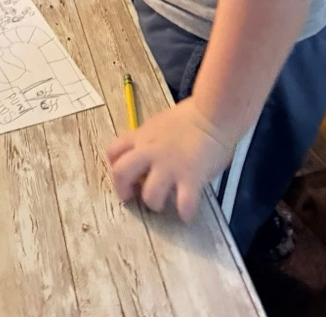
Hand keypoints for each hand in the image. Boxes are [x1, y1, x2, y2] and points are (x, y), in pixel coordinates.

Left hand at [106, 97, 234, 222]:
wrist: (213, 113)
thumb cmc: (190, 117)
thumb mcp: (159, 124)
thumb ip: (149, 142)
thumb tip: (146, 160)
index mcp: (141, 137)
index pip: (112, 152)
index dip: (115, 166)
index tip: (127, 175)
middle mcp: (150, 152)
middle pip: (120, 173)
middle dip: (123, 190)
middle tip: (134, 195)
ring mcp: (169, 166)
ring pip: (150, 195)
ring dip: (156, 203)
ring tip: (165, 202)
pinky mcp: (191, 177)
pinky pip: (184, 204)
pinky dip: (186, 213)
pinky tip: (188, 212)